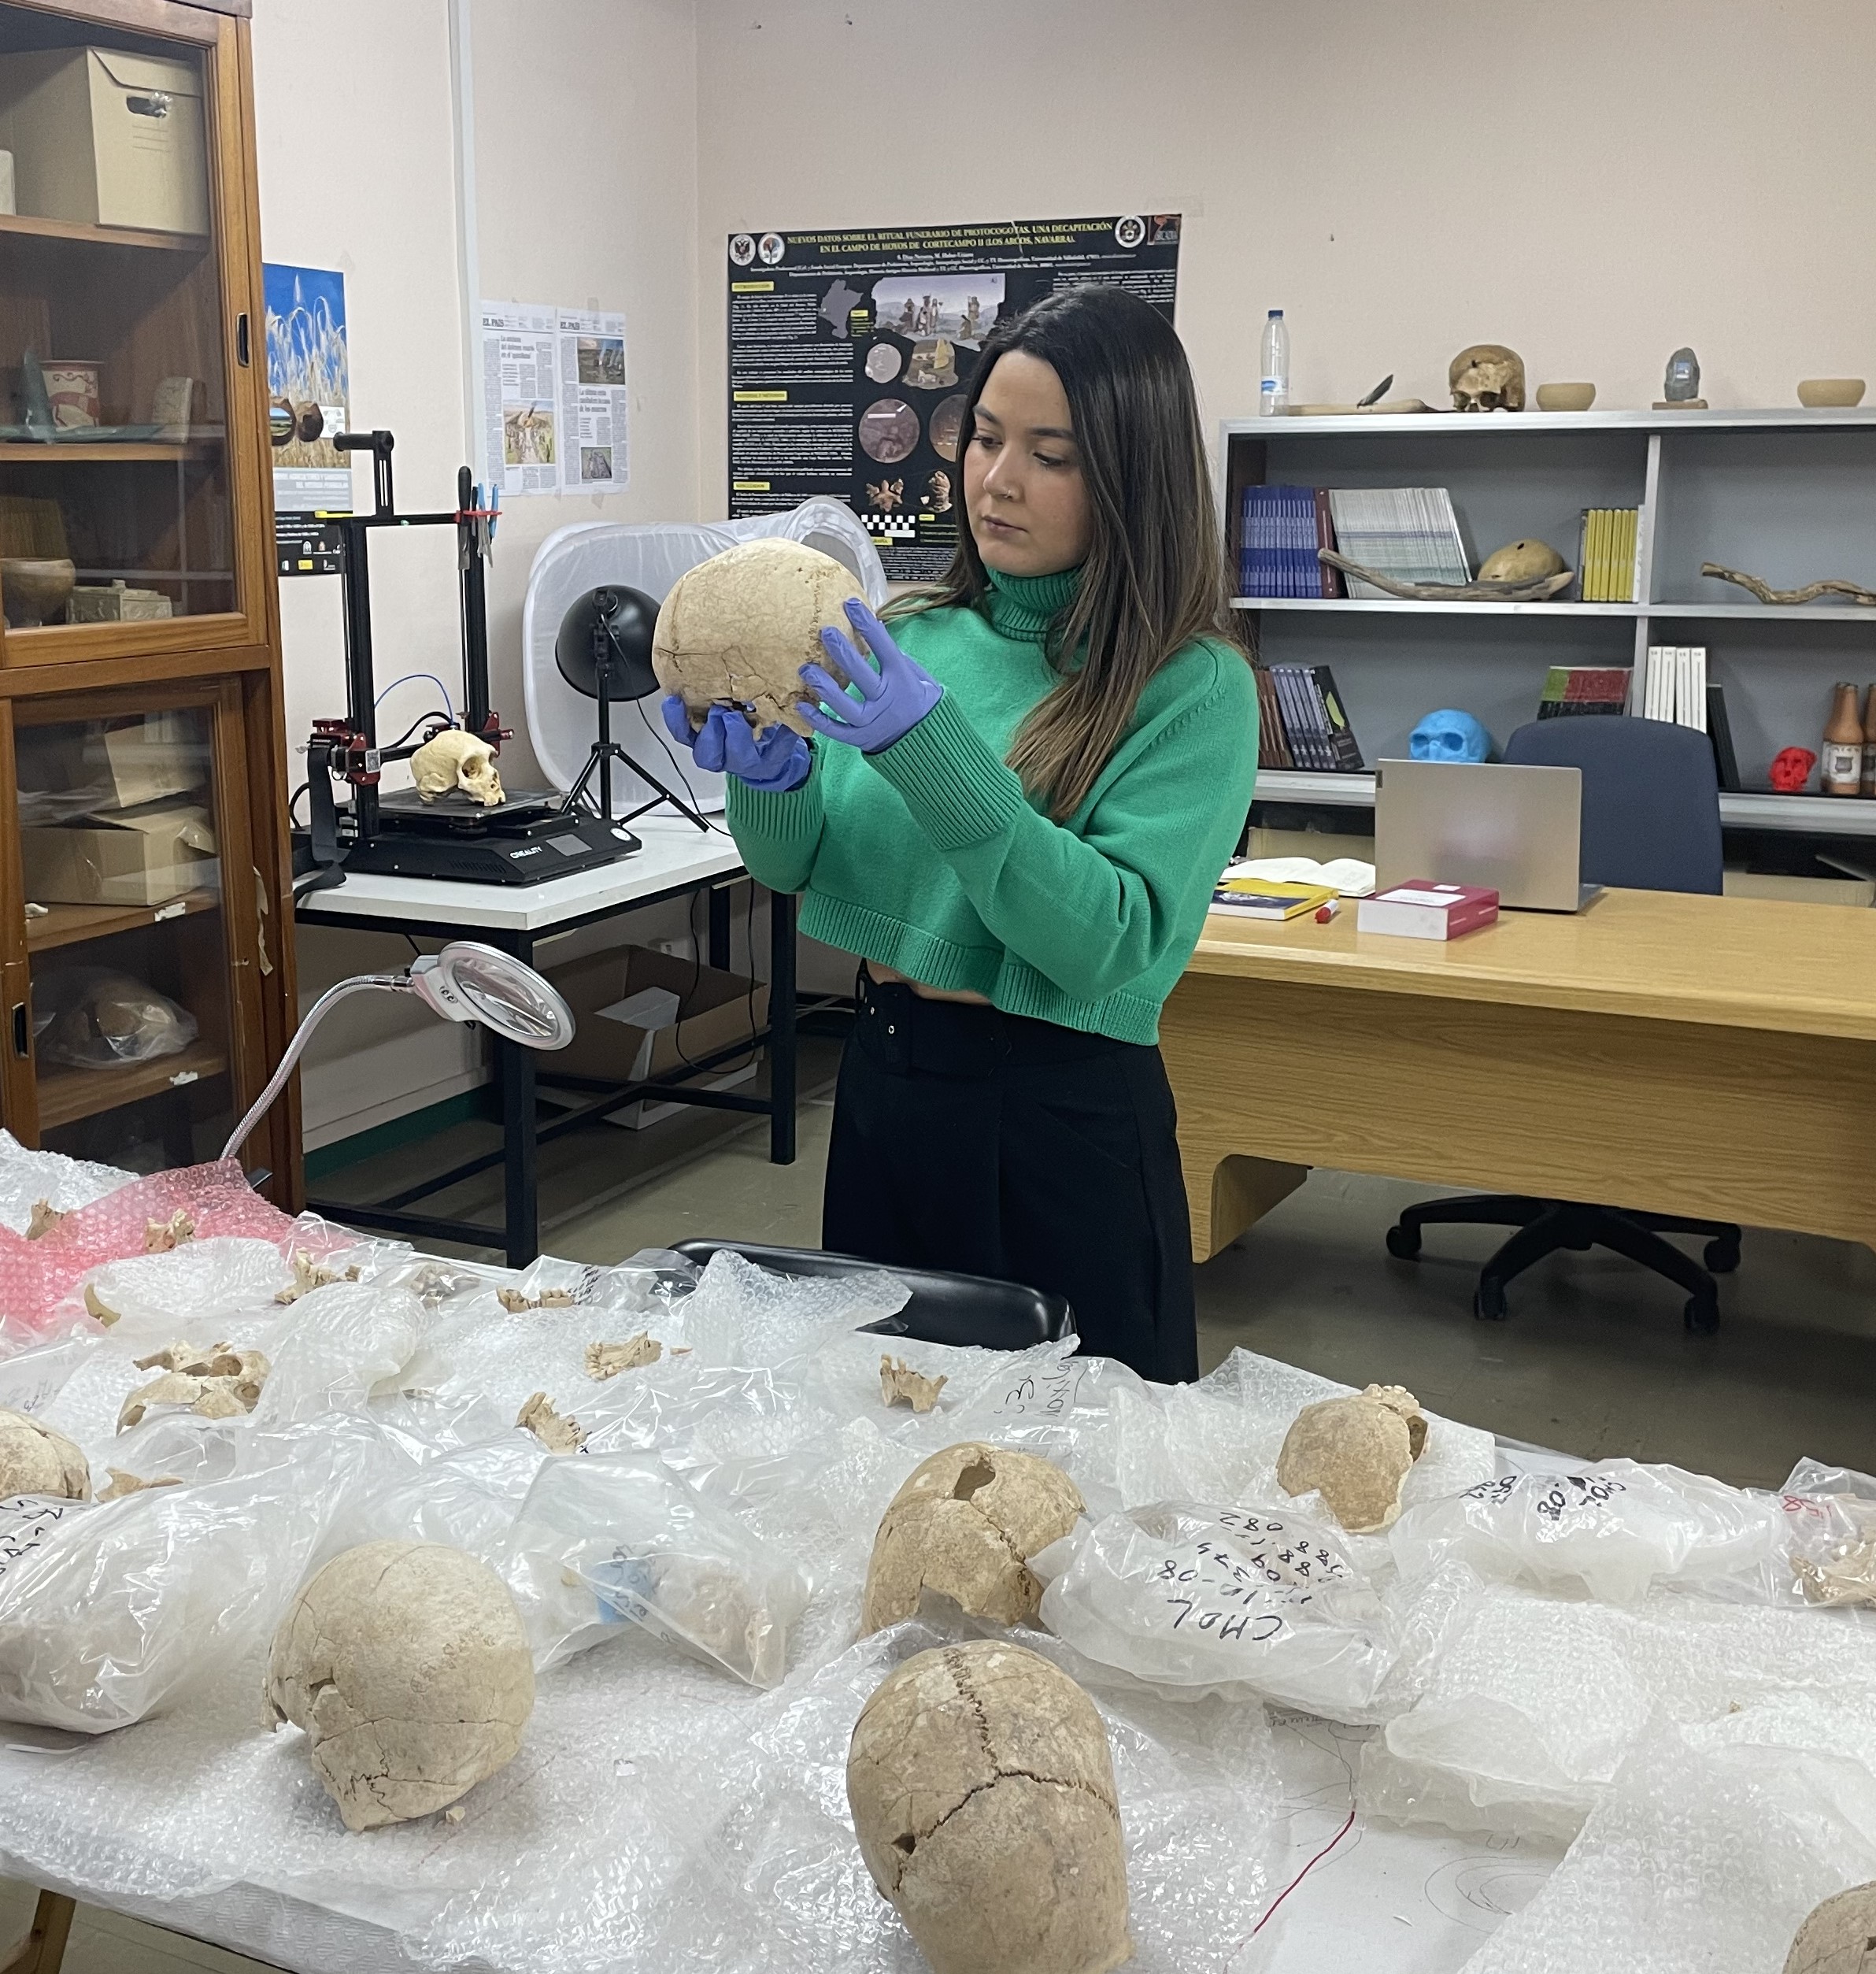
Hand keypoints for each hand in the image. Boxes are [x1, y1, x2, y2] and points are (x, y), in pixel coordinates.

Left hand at [660, 696, 810, 792]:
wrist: (761, 753)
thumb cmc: (773, 743)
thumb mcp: (787, 738)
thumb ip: (789, 728)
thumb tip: (796, 707)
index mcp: (753, 762)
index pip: (742, 756)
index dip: (736, 737)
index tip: (737, 717)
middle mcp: (727, 759)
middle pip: (713, 754)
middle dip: (714, 731)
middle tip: (718, 709)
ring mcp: (710, 748)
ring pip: (693, 745)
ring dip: (686, 725)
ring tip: (683, 704)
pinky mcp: (697, 736)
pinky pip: (681, 732)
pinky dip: (675, 717)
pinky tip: (673, 700)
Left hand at [797, 599, 941, 752]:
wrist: (928, 743)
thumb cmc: (920, 702)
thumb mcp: (921, 678)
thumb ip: (899, 658)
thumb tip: (875, 629)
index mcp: (903, 680)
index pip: (884, 649)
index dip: (867, 625)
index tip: (851, 604)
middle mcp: (886, 701)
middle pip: (861, 675)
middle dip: (842, 652)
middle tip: (825, 632)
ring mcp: (872, 722)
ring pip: (844, 706)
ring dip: (824, 687)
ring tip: (806, 670)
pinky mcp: (860, 739)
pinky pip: (836, 731)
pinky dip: (818, 720)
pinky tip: (801, 705)